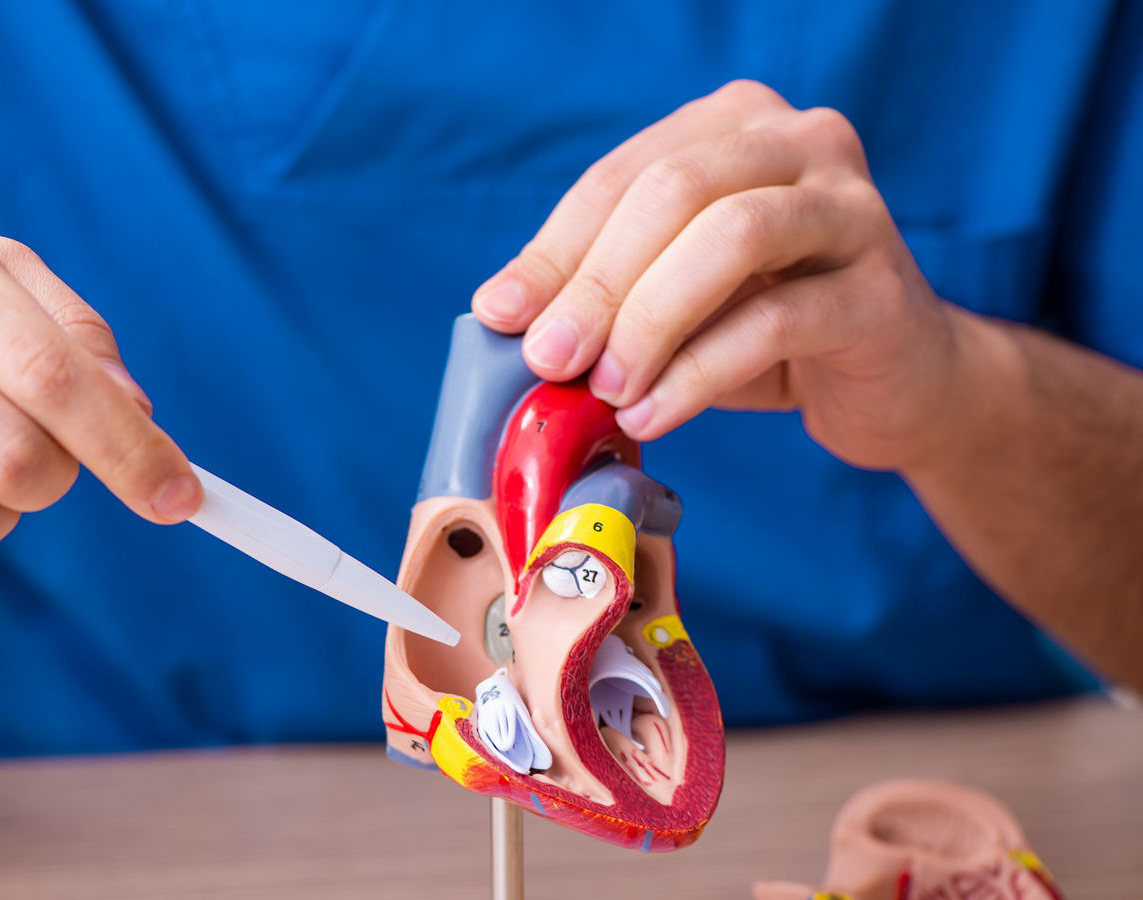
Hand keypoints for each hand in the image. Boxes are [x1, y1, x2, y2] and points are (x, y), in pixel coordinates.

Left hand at [472, 80, 962, 471]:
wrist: (897, 382)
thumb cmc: (768, 331)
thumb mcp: (673, 299)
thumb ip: (602, 291)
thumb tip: (501, 312)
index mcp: (734, 126)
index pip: (622, 176)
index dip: (553, 249)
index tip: (500, 315)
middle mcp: (800, 143)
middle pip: (674, 192)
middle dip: (597, 283)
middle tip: (549, 359)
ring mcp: (853, 208)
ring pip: (731, 237)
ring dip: (649, 320)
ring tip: (606, 389)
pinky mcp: (883, 288)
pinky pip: (776, 319)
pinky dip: (698, 373)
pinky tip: (654, 413)